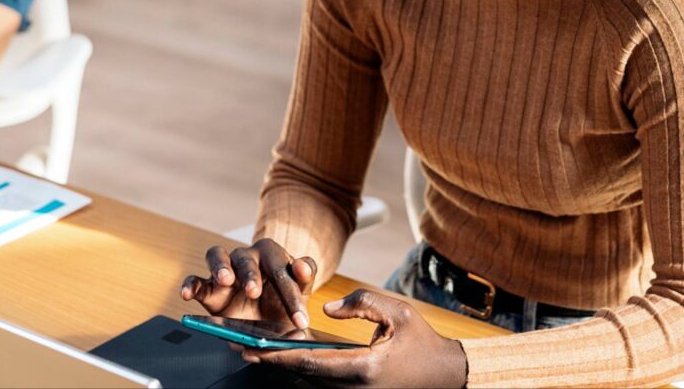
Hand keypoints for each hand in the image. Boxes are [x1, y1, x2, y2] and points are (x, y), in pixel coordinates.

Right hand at [180, 238, 316, 329]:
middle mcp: (246, 258)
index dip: (290, 294)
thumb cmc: (283, 295)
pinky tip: (186, 295)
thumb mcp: (301, 288)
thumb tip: (303, 266)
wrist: (268, 315)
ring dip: (220, 267)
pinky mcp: (209, 289)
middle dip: (250, 275)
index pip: (280, 269)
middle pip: (245, 258)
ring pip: (216, 256)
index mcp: (271, 254)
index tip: (299, 318)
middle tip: (255, 292)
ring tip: (225, 280)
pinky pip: (195, 281)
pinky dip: (189, 285)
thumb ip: (306, 274)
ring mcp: (225, 271)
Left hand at [238, 289, 466, 388]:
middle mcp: (352, 388)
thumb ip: (361, 303)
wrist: (443, 376)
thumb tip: (327, 306)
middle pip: (302, 375)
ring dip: (282, 364)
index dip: (278, 355)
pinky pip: (321, 380)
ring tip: (252, 347)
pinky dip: (300, 367)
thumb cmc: (423, 343)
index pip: (311, 363)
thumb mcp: (398, 313)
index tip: (253, 348)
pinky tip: (283, 354)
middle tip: (239, 345)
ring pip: (309, 380)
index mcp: (361, 369)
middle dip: (270, 360)